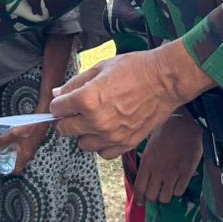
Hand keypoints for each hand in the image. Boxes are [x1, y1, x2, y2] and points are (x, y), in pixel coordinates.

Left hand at [0, 122, 50, 174]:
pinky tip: (14, 141)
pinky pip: (24, 150)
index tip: (3, 167)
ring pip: (21, 156)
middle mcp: (29, 155)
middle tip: (3, 157)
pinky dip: (18, 148)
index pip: (17, 170)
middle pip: (18, 163)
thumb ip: (3, 140)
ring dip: (14, 154)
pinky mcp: (33, 144)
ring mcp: (32, 150)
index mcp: (24, 155)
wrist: (41, 121)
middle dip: (10, 161)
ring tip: (7, 148)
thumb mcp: (13, 134)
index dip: (9, 170)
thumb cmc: (31, 128)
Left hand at [49, 41, 213, 158]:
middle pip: (65, 130)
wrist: (166, 79)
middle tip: (75, 111)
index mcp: (87, 99)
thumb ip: (76, 83)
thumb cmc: (136, 69)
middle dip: (66, 119)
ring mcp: (111, 135)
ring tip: (94, 120)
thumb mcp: (101, 67)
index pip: (56, 109)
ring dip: (83, 133)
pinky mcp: (126, 143)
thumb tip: (58, 93)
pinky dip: (101, 145)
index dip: (58, 104)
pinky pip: (103, 153)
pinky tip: (106, 131)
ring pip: (82, 144)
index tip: (63, 102)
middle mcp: (96, 121)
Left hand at [134, 112, 202, 202]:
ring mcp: (172, 173)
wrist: (186, 122)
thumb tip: (144, 171)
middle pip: (151, 196)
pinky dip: (177, 191)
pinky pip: (179, 192)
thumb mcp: (150, 142)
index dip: (139, 197)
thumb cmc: (167, 128)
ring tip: (166, 190)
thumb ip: (147, 159)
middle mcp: (158, 170)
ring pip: (165, 198)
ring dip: (165, 196)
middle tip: (155, 194)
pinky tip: (177, 184)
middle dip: (152, 198)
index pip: (139, 187)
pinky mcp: (186, 173)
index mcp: (147, 162)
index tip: (140, 201)